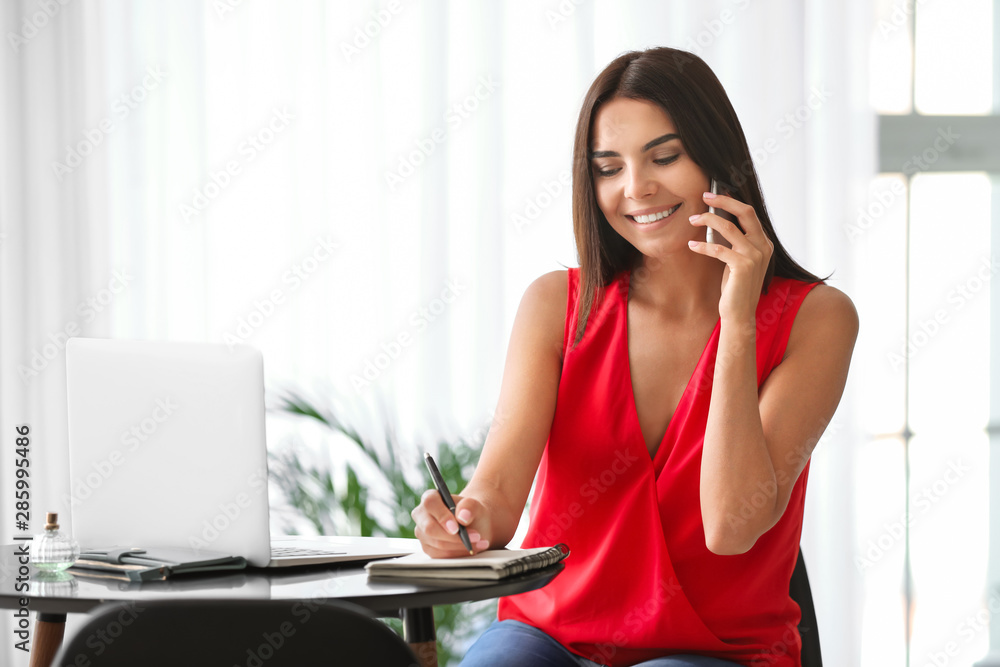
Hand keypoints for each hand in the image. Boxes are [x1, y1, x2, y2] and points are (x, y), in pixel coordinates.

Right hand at [411, 489, 490, 557]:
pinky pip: (441, 555)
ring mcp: (423, 533)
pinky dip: (458, 553)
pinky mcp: (428, 548)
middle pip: (430, 528)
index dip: (442, 516)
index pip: (430, 503)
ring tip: (479, 542)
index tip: (457, 528)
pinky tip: (471, 548)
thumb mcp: (475, 506)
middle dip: (454, 536)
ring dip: (461, 546)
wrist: (471, 524)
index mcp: (430, 498)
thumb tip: (462, 516)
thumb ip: (469, 506)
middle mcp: (422, 515)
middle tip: (475, 537)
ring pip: (437, 544)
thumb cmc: (470, 512)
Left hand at [687, 191, 773, 322]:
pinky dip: (703, 246)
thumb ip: (734, 242)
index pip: (749, 214)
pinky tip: (691, 245)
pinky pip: (718, 249)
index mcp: (764, 243)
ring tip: (692, 220)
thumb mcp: (737, 260)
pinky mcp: (743, 266)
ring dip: (708, 220)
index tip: (714, 196)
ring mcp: (755, 256)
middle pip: (745, 212)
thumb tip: (716, 221)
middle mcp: (763, 247)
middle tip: (704, 196)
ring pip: (729, 227)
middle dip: (724, 201)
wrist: (739, 314)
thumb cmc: (735, 287)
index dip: (732, 202)